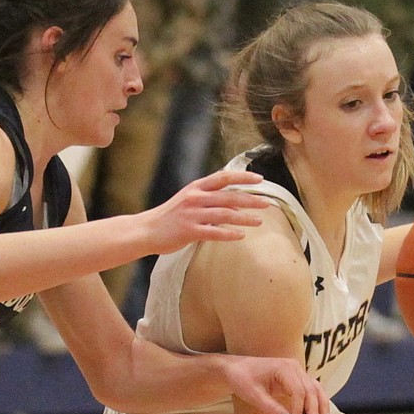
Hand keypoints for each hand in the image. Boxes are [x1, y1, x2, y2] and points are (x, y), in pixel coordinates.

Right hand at [139, 169, 269, 255]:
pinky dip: (229, 234)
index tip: (260, 179)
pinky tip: (241, 236)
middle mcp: (195, 197)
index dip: (243, 177)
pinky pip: (213, 232)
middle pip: (229, 196)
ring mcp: (192, 214)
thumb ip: (209, 201)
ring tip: (259, 221)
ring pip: (224, 214)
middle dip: (250, 199)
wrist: (146, 230)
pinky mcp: (188, 231)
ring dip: (244, 218)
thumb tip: (234, 207)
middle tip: (267, 204)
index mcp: (196, 187)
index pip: (224, 177)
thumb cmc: (170, 218)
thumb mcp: (188, 202)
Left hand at [225, 356, 331, 413]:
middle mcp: (294, 366)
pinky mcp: (296, 377)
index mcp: (283, 368)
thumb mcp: (253, 395)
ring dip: (321, 404)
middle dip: (314, 409)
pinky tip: (320, 413)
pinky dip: (316, 400)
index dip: (298, 409)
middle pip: (310, 389)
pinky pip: (311, 388)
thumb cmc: (242, 379)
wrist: (237, 369)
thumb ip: (271, 408)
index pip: (298, 391)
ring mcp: (297, 371)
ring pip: (315, 387)